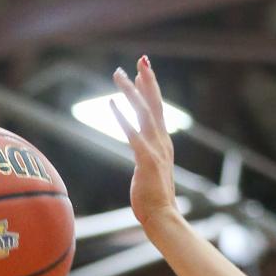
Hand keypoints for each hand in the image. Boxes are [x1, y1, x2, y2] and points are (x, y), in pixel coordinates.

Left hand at [111, 57, 178, 232]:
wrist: (163, 217)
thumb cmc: (155, 199)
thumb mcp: (151, 172)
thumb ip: (147, 157)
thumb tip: (140, 151)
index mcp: (163, 143)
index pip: (157, 110)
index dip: (151, 88)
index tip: (143, 69)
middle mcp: (162, 142)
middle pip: (155, 104)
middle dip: (148, 80)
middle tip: (141, 59)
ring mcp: (156, 149)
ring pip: (144, 112)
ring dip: (132, 91)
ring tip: (119, 74)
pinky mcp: (146, 160)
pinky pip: (132, 134)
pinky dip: (122, 118)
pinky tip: (112, 104)